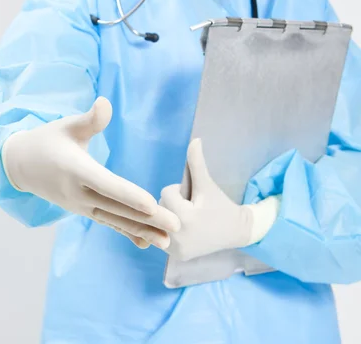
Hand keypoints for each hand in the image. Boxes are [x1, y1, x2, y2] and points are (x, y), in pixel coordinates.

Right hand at [1, 97, 180, 249]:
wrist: (22, 165)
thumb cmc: (49, 140)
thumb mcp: (66, 125)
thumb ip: (89, 119)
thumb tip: (105, 102)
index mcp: (76, 169)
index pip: (106, 184)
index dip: (129, 195)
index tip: (152, 205)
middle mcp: (78, 193)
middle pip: (117, 207)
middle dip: (148, 218)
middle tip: (176, 224)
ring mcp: (81, 205)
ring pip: (116, 220)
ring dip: (143, 230)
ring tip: (168, 241)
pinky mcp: (84, 210)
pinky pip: (109, 223)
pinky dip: (127, 233)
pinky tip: (146, 243)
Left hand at [160, 138, 279, 261]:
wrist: (237, 232)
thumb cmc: (221, 205)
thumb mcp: (207, 184)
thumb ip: (197, 162)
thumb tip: (194, 139)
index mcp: (185, 218)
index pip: (166, 193)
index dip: (179, 191)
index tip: (193, 198)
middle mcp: (177, 237)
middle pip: (160, 208)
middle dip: (172, 204)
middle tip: (191, 208)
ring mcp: (176, 249)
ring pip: (159, 222)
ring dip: (170, 216)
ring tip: (188, 218)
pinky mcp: (176, 256)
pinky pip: (162, 235)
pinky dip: (169, 230)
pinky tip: (184, 229)